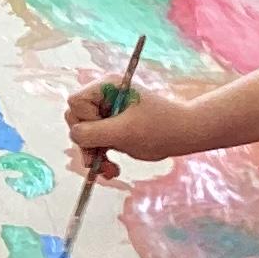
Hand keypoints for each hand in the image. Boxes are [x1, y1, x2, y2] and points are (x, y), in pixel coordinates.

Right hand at [66, 79, 204, 171]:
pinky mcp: (112, 128)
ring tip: (110, 170)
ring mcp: (107, 113)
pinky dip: (101, 157)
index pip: (76, 103)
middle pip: (77, 120)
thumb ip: (95, 133)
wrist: (183, 135)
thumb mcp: (125, 132)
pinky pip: (96, 143)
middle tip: (99, 160)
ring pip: (85, 135)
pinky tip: (113, 169)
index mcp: (107, 87)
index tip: (106, 133)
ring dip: (94, 155)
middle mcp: (104, 97)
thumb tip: (74, 135)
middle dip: (88, 143)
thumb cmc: (160, 128)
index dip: (86, 121)